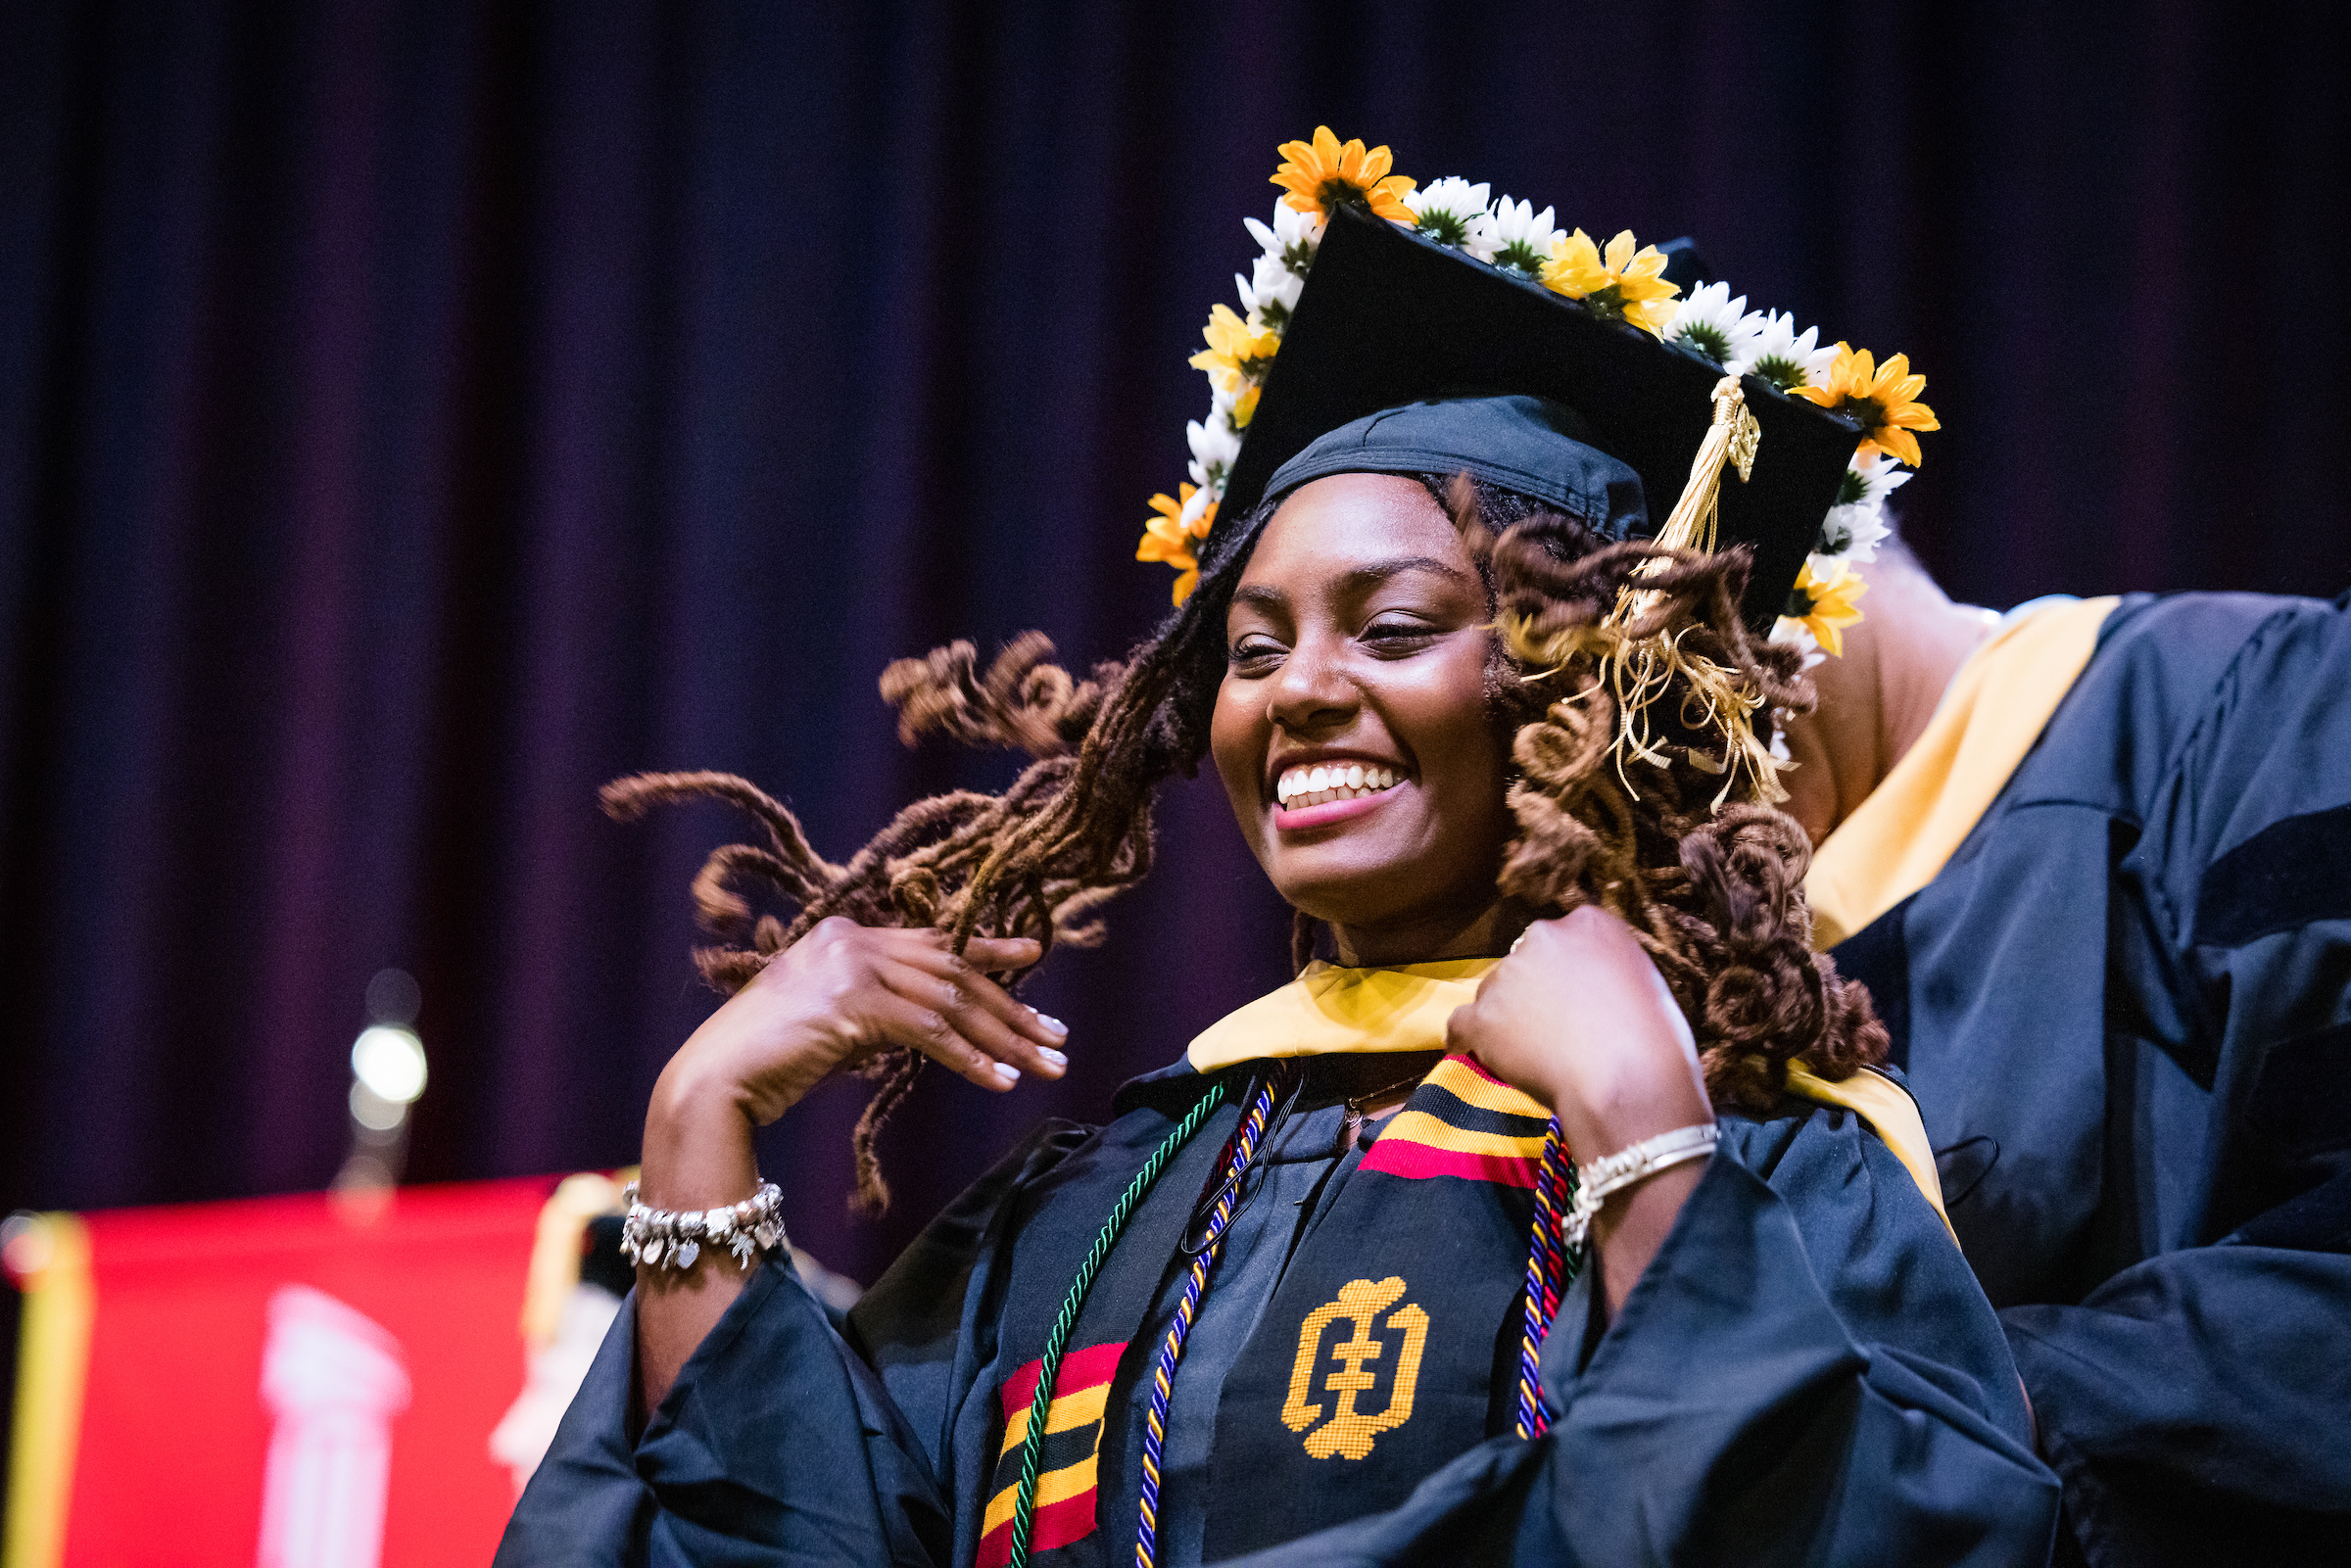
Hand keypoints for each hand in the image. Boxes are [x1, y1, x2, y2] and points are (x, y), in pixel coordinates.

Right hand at [654, 918, 1067, 1133]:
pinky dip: (971, 1059)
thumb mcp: (830, 1024)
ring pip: (952, 1001)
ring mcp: (851, 968)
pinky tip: (1002, 1081)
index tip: (1034, 960)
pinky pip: (931, 1033)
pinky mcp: (853, 1005)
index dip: (988, 950)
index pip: (932, 940)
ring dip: (1007, 1038)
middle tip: (1058, 1036)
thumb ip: (877, 1012)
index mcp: (844, 935)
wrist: (712, 1084)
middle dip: (1013, 1007)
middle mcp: (851, 941)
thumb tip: (934, 1026)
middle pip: (953, 971)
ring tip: (1048, 1065)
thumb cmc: (764, 1064)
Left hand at [1446, 905, 1711, 1161]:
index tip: (1574, 998)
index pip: (1564, 938)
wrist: (1628, 1079)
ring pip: (1494, 992)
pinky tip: (1476, 1055)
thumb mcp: (1645, 982)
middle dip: (1533, 989)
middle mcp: (1543, 937)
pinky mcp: (1482, 1016)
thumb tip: (1592, 989)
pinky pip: (1460, 1025)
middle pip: (1525, 960)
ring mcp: (1507, 975)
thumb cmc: (1655, 1039)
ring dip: (1505, 1016)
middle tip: (1554, 1028)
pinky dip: (1468, 1040)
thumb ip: (1609, 971)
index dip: (1566, 971)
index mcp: (1590, 924)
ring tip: (1530, 1053)